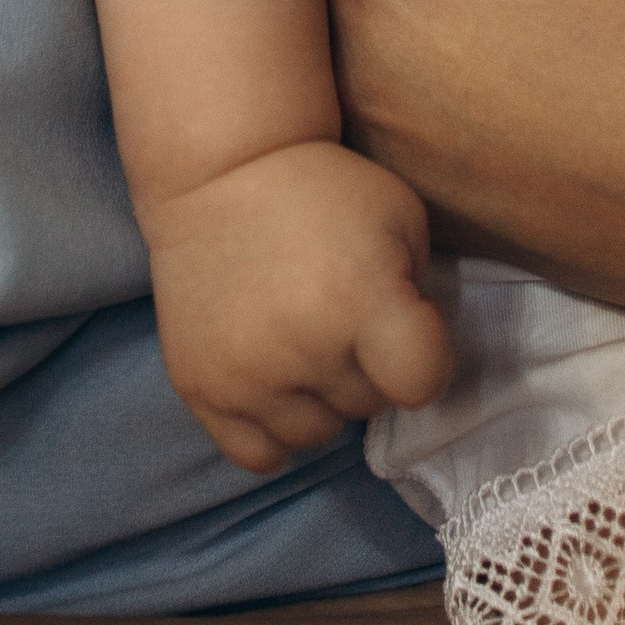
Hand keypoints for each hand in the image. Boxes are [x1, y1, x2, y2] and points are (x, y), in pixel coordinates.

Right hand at [144, 138, 450, 474]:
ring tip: (301, 339)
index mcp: (360, 300)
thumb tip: (410, 363)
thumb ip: (419, 292)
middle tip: (339, 313)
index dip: (424, 358)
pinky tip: (272, 379)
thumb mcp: (398, 215)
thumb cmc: (323, 188)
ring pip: (314, 436)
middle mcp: (303, 348)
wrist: (217, 170)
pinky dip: (271, 427)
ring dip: (319, 398)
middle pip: (367, 406)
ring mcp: (246, 376)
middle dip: (365, 366)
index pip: (421, 384)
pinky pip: (258, 454)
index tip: (406, 327)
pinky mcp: (200, 389)